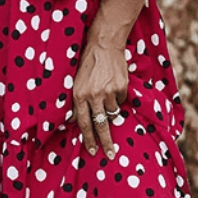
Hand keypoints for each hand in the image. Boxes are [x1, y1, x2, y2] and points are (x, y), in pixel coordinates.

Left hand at [72, 39, 127, 159]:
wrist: (104, 44)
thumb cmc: (87, 61)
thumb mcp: (76, 80)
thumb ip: (78, 100)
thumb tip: (79, 119)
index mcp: (79, 95)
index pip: (83, 123)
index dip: (88, 139)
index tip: (92, 150)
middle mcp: (93, 96)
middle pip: (100, 125)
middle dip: (105, 142)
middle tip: (110, 154)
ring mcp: (109, 92)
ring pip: (113, 112)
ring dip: (111, 110)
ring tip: (107, 96)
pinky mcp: (121, 87)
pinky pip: (121, 100)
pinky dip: (118, 97)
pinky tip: (113, 85)